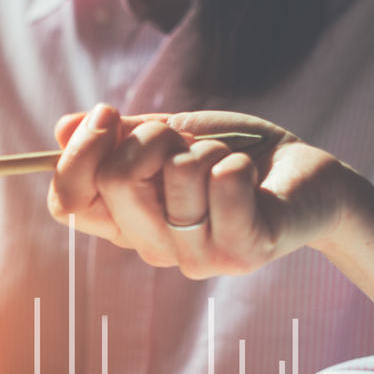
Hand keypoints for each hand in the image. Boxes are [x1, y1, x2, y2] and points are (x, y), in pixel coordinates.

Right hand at [48, 105, 355, 276]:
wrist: (309, 177)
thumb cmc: (235, 155)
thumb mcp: (172, 137)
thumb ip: (121, 136)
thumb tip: (63, 127)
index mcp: (127, 223)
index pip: (68, 203)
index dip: (78, 155)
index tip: (107, 115)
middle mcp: (153, 248)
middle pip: (114, 180)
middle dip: (153, 135)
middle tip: (186, 140)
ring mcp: (196, 258)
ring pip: (175, 175)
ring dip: (205, 147)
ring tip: (227, 161)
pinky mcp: (242, 253)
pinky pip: (223, 182)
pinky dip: (239, 159)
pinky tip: (251, 175)